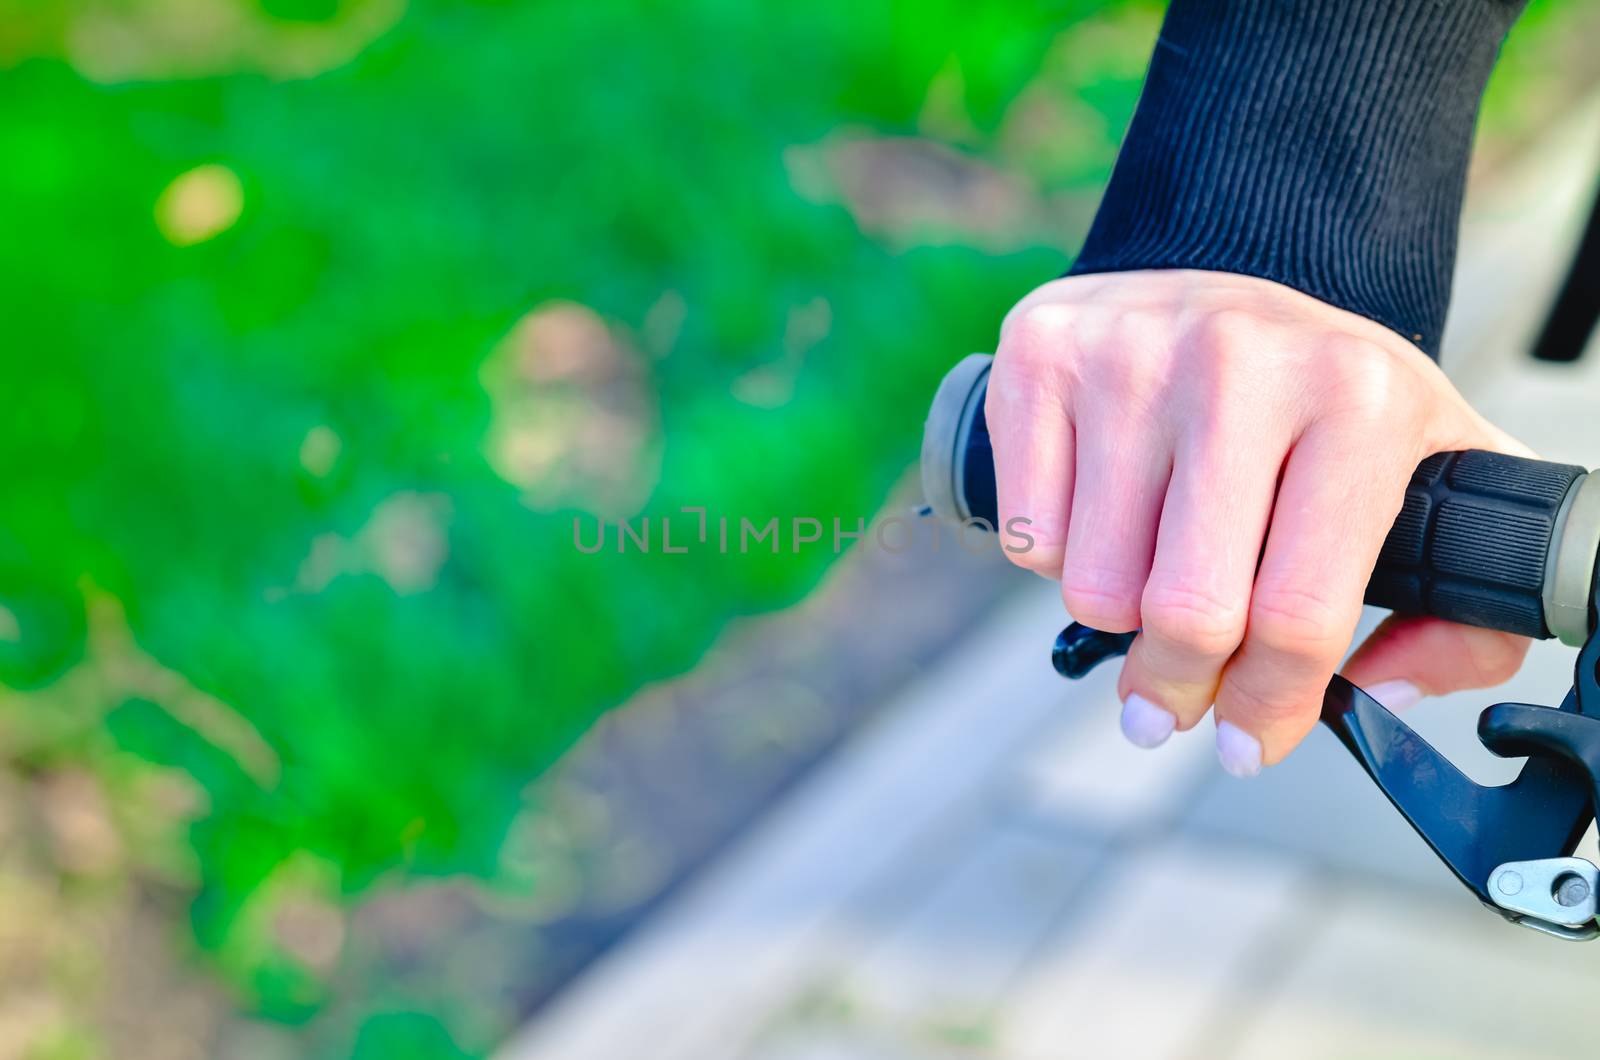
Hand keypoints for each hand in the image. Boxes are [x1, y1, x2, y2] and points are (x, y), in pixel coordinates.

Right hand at [988, 270, 1531, 775]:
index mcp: (1358, 398)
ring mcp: (1128, 352)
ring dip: (1116, 607)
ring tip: (1150, 563)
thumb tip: (1375, 696)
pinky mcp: (1040, 352)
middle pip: (1183, 611)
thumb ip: (1462, 616)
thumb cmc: (1321, 396)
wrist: (1229, 263)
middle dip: (1177, 685)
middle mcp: (1239, 363)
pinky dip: (1056, 552)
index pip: (1297, 611)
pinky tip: (1097, 510)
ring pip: (1091, 585)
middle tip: (1174, 696)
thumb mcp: (1433, 475)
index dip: (1268, 706)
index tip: (1249, 743)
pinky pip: (1026, 535)